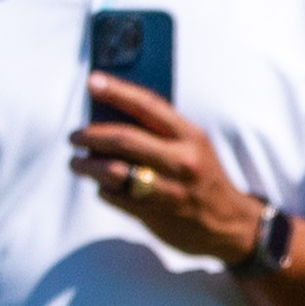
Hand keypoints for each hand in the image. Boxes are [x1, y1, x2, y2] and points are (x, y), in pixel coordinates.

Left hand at [73, 73, 259, 258]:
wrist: (230, 223)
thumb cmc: (204, 177)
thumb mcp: (194, 146)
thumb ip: (161, 132)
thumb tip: (111, 116)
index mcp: (191, 136)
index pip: (148, 105)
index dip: (118, 91)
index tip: (92, 81)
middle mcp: (182, 161)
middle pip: (124, 139)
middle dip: (91, 135)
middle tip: (74, 137)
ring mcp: (169, 189)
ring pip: (114, 171)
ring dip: (87, 166)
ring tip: (77, 163)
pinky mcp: (156, 215)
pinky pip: (116, 197)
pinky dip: (102, 189)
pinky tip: (101, 185)